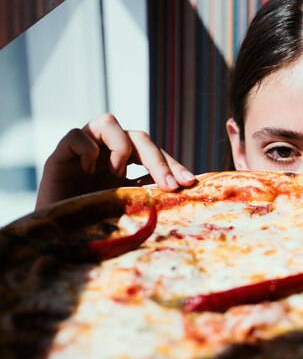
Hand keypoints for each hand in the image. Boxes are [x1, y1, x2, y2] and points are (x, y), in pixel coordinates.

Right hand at [36, 114, 195, 208]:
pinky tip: (88, 171)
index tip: (189, 182)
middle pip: (139, 137)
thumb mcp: (128, 209)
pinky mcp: (60, 154)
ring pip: (109, 122)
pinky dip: (87, 149)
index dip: (173, 164)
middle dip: (157, 160)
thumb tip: (182, 191)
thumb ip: (148, 194)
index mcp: (127, 163)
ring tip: (118, 173)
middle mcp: (107, 151)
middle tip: (168, 186)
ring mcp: (84, 150)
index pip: (155, 152)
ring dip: (120, 146)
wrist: (57, 237)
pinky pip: (77, 134)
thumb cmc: (94, 224)